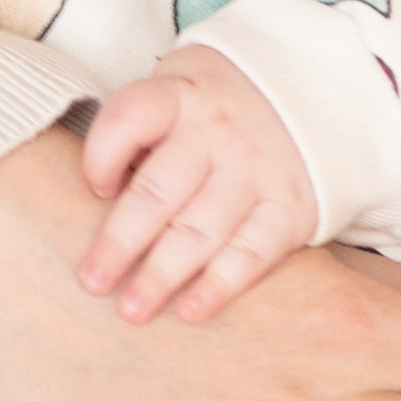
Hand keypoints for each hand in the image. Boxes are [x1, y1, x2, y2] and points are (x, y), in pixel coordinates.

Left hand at [79, 44, 316, 324]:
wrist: (308, 94)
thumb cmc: (215, 107)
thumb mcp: (176, 90)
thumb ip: (139, 135)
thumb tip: (95, 200)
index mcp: (180, 96)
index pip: (130, 118)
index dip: (102, 155)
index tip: (94, 189)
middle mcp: (218, 132)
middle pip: (160, 191)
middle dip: (121, 241)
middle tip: (92, 283)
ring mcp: (256, 170)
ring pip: (201, 229)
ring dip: (163, 274)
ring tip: (132, 310)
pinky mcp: (290, 206)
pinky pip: (253, 251)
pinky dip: (221, 283)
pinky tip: (191, 310)